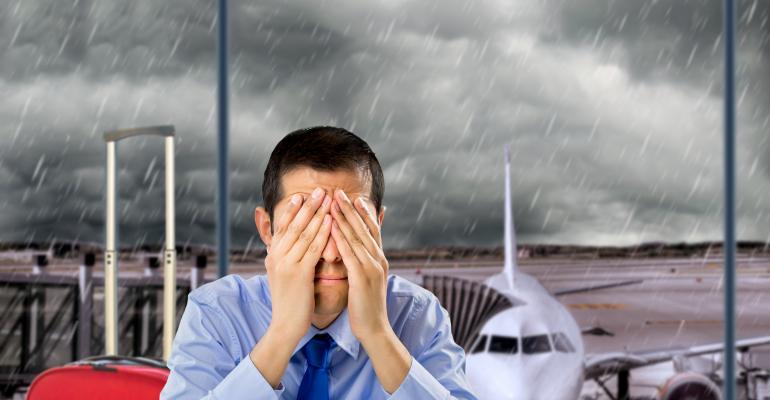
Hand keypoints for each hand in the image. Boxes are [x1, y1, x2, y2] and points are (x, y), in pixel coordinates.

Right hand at [250, 187, 331, 387]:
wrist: (285, 325)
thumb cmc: (288, 300)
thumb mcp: (281, 274)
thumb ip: (284, 256)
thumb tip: (286, 242)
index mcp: (272, 255)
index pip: (283, 226)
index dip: (293, 209)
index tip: (302, 194)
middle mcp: (276, 256)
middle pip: (294, 225)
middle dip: (307, 206)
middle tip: (319, 190)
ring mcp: (286, 264)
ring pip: (304, 233)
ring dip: (317, 214)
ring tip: (328, 199)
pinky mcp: (299, 274)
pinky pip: (313, 248)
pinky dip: (323, 233)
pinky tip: (332, 222)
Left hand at [330, 189, 410, 392]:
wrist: (375, 329)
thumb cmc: (366, 306)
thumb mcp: (366, 280)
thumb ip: (363, 264)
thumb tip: (356, 252)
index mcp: (379, 259)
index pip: (372, 230)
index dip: (362, 212)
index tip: (352, 196)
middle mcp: (378, 259)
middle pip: (364, 228)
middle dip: (351, 208)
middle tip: (338, 191)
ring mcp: (372, 268)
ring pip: (357, 236)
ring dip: (344, 217)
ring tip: (332, 201)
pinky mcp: (363, 278)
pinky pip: (351, 253)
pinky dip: (342, 237)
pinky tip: (332, 226)